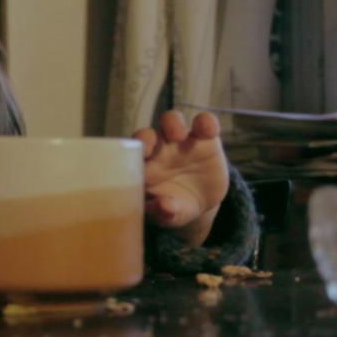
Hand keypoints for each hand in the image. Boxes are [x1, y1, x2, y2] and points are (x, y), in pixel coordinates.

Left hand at [133, 111, 229, 245]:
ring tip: (178, 135)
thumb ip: (166, 213)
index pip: (129, 158)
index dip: (127, 156)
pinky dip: (206, 122)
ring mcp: (180, 141)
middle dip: (147, 137)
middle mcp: (158, 151)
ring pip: (171, 120)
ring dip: (172, 123)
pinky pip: (204, 123)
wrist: (203, 204)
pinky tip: (208, 130)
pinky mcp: (205, 139)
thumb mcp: (172, 216)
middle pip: (148, 135)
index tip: (129, 164)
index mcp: (143, 169)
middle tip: (149, 145)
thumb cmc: (177, 208)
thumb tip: (164, 207)